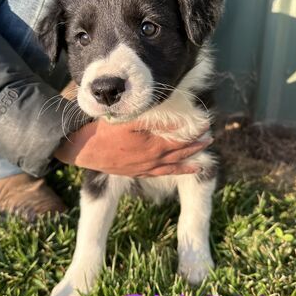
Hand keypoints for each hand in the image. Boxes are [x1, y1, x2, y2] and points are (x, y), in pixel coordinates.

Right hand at [54, 119, 211, 176]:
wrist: (86, 149)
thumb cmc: (106, 131)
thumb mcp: (132, 121)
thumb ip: (156, 122)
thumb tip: (177, 122)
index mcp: (154, 146)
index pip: (182, 140)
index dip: (195, 133)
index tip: (206, 125)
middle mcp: (153, 160)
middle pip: (180, 154)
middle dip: (196, 147)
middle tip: (209, 140)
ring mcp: (144, 168)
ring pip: (172, 167)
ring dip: (188, 164)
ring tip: (200, 163)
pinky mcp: (135, 173)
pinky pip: (158, 174)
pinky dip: (170, 173)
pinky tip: (174, 172)